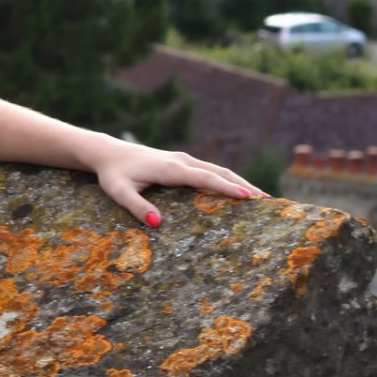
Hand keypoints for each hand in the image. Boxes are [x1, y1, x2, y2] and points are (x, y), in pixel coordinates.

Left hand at [86, 137, 267, 227]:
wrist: (108, 153)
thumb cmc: (113, 174)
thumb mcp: (119, 192)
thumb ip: (137, 207)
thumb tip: (157, 223)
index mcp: (171, 169)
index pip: (205, 178)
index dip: (227, 187)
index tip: (249, 197)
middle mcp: (181, 161)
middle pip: (219, 172)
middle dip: (244, 185)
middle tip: (269, 202)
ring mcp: (183, 160)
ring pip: (218, 170)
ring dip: (240, 181)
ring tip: (263, 198)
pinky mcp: (182, 162)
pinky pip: (210, 171)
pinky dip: (227, 179)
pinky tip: (238, 192)